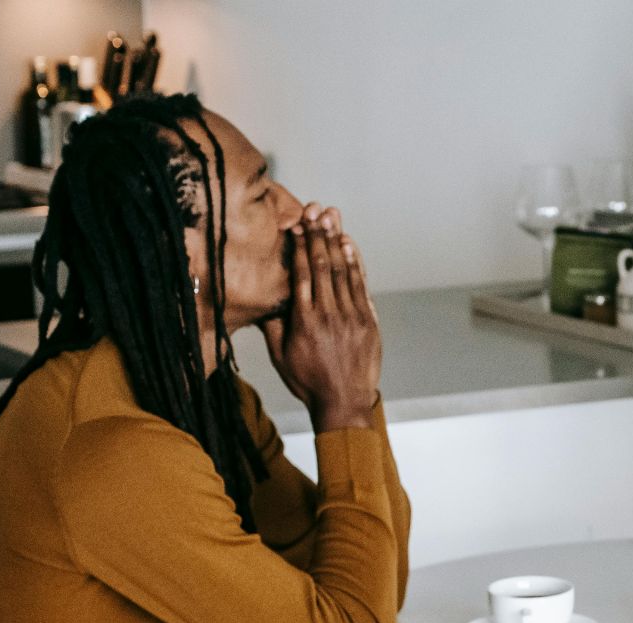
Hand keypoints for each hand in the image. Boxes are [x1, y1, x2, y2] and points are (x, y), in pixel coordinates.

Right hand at [266, 203, 380, 430]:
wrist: (345, 403)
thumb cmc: (308, 381)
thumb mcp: (280, 355)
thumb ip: (272, 324)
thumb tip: (263, 295)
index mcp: (303, 321)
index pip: (302, 273)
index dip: (300, 245)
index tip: (296, 224)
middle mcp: (328, 314)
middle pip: (323, 265)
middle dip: (318, 234)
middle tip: (314, 210)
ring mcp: (351, 316)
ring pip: (343, 271)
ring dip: (337, 241)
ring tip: (331, 218)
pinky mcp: (369, 321)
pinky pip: (361, 286)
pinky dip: (356, 263)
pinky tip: (349, 244)